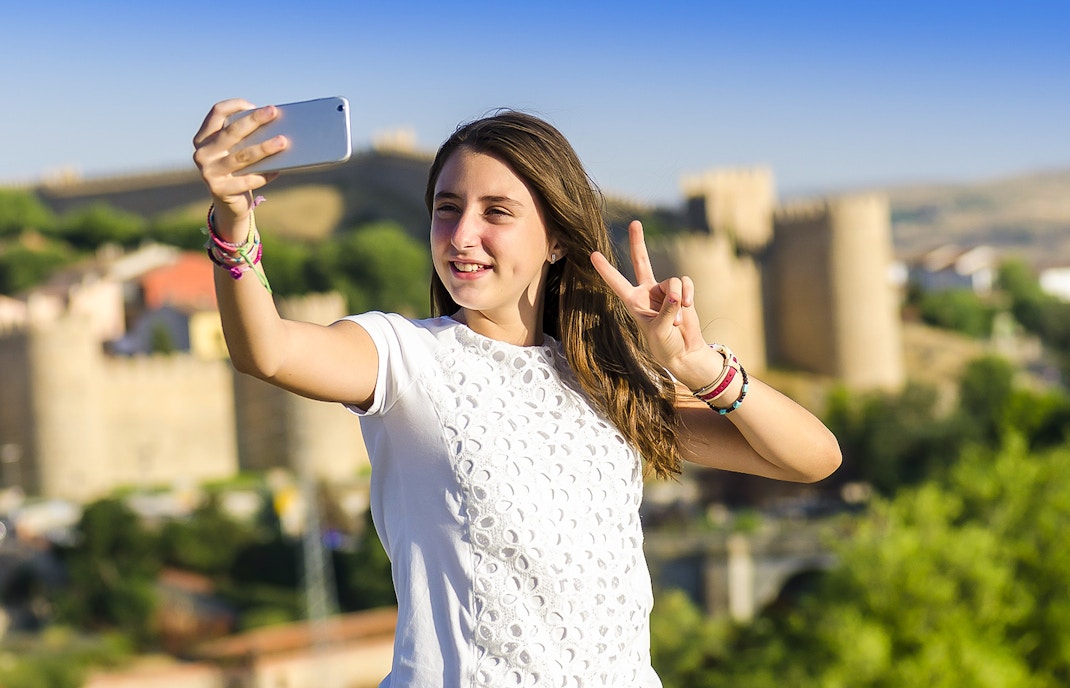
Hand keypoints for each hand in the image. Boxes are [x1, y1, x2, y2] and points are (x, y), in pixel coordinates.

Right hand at [191, 99, 287, 232]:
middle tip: (273, 112)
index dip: (234, 106)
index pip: (216, 113)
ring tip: (283, 141)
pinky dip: (265, 175)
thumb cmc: (238, 170)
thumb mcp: (236, 151)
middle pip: (231, 132)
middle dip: (254, 120)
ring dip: (264, 148)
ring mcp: (208, 172)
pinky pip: (247, 180)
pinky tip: (278, 170)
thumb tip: (274, 124)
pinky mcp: (219, 190)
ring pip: (242, 156)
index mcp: (203, 138)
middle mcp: (202, 153)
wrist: (230, 203)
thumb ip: (245, 138)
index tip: (254, 105)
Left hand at [591, 220, 716, 385]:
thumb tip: (675, 293)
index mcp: (633, 302)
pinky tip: (688, 306)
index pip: (617, 283)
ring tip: (677, 318)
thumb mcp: (660, 331)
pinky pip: (684, 283)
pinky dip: (688, 294)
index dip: (605, 269)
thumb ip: (666, 311)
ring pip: (672, 280)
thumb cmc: (665, 345)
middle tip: (635, 223)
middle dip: (638, 242)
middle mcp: (647, 292)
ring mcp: (664, 290)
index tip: (592, 254)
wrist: (684, 351)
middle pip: (640, 261)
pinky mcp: (681, 291)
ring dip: (677, 298)